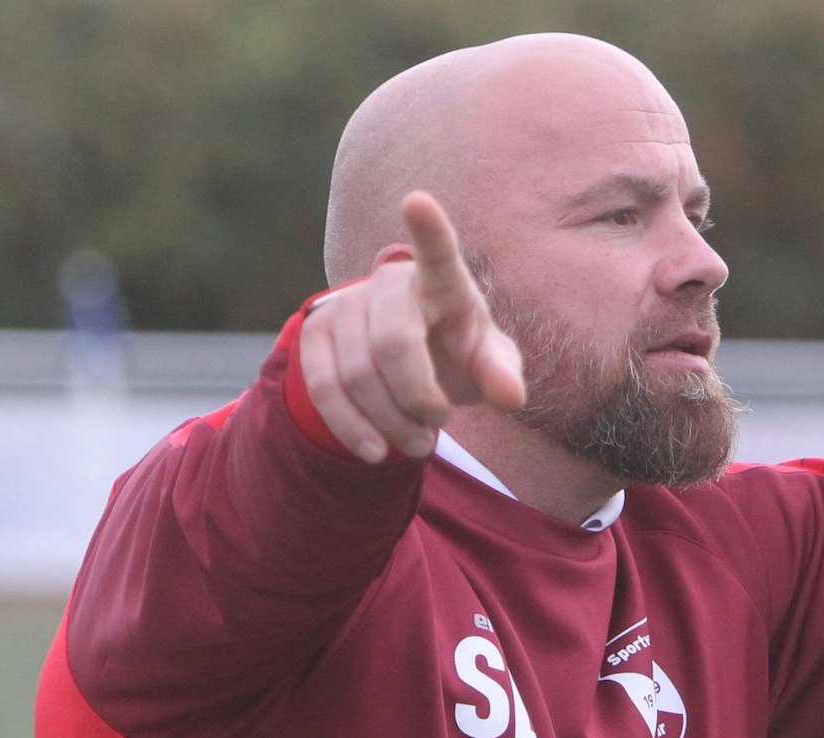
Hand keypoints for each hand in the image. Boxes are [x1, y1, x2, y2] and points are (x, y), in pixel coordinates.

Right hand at [297, 191, 525, 461]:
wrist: (409, 361)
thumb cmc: (460, 352)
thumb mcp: (490, 363)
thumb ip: (502, 375)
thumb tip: (511, 396)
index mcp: (443, 281)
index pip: (439, 253)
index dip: (430, 230)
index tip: (418, 201)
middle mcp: (388, 283)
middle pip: (392, 344)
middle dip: (419, 397)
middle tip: (443, 422)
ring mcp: (345, 304)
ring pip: (356, 375)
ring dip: (390, 422)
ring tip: (420, 443)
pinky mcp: (313, 333)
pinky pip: (322, 387)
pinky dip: (351, 427)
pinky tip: (376, 451)